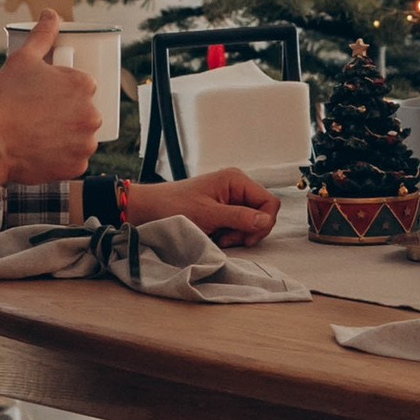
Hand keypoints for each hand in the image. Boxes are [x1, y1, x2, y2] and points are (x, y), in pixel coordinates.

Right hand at [0, 11, 103, 187]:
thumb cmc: (3, 100)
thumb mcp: (21, 60)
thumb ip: (42, 36)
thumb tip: (50, 14)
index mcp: (83, 85)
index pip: (82, 85)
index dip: (62, 90)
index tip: (45, 96)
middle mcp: (92, 115)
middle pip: (84, 111)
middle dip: (67, 112)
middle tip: (40, 116)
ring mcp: (86, 144)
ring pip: (81, 136)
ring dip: (67, 135)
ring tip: (40, 133)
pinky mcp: (77, 167)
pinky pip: (74, 160)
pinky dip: (62, 157)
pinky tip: (43, 150)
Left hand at [157, 167, 281, 247]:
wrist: (149, 209)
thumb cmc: (173, 207)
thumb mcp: (208, 214)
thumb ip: (239, 217)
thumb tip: (266, 220)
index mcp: (236, 180)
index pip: (269, 202)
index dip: (264, 222)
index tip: (247, 237)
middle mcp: (236, 186)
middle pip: (262, 213)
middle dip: (249, 230)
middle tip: (227, 238)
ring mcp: (230, 197)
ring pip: (251, 222)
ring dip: (238, 234)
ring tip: (218, 237)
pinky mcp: (223, 209)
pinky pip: (238, 224)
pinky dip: (230, 234)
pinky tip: (215, 235)